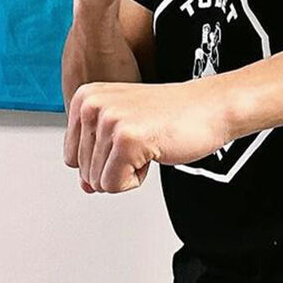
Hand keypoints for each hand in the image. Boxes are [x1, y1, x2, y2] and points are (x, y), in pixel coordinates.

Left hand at [64, 79, 230, 193]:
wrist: (211, 106)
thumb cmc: (172, 114)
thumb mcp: (123, 128)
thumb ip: (97, 155)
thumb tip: (85, 186)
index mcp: (85, 97)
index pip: (71, 157)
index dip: (104, 158)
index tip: (128, 136)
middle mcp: (91, 104)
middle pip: (84, 171)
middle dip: (117, 166)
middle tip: (143, 140)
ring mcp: (108, 120)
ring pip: (98, 181)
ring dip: (129, 171)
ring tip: (149, 143)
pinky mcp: (126, 139)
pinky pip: (114, 185)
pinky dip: (137, 179)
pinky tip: (153, 151)